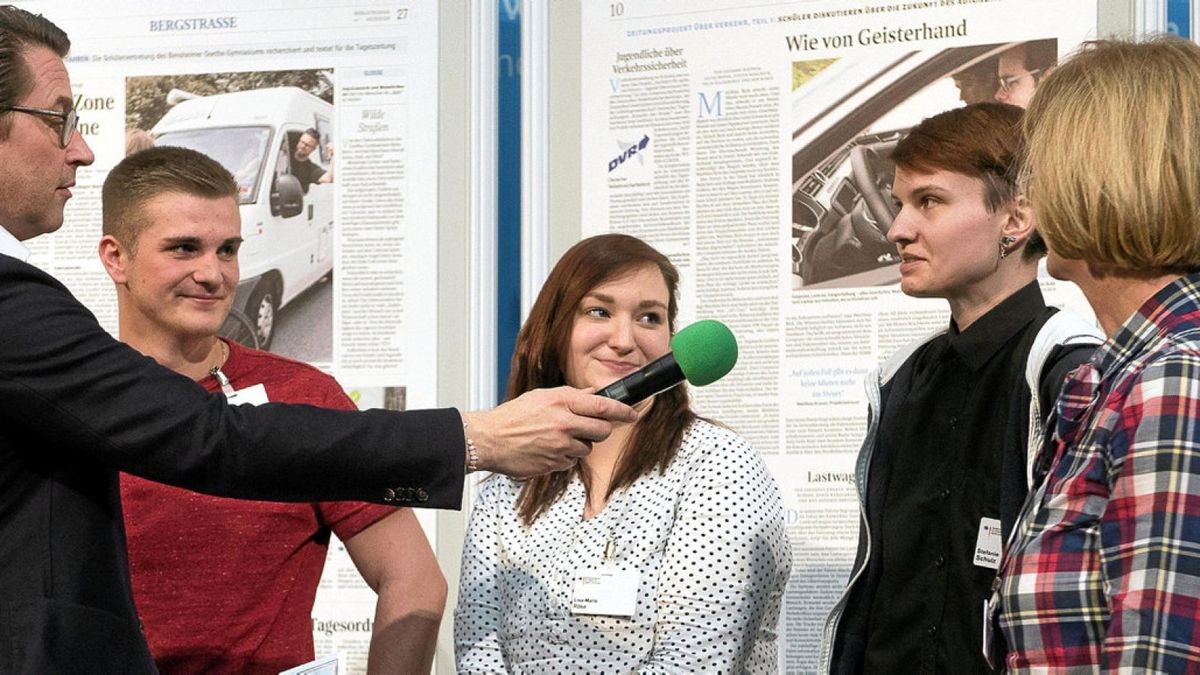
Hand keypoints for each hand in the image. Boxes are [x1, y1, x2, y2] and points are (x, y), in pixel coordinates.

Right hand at [461, 387, 636, 477]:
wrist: (489, 440)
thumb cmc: (512, 416)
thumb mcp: (542, 396)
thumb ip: (570, 396)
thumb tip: (593, 395)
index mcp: (562, 402)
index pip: (602, 406)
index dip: (623, 411)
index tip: (633, 413)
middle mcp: (564, 423)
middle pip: (602, 430)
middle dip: (600, 430)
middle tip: (588, 427)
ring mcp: (560, 446)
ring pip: (587, 448)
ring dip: (578, 444)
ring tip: (555, 437)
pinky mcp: (554, 464)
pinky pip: (571, 461)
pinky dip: (564, 456)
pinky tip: (547, 449)